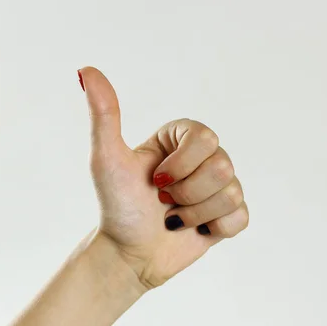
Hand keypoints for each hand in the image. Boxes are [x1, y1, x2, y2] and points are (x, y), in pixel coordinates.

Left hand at [79, 67, 248, 288]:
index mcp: (179, 140)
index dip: (182, 165)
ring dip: (194, 213)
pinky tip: (193, 230)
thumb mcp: (107, 159)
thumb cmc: (117, 206)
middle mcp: (202, 159)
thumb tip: (86, 70)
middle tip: (162, 201)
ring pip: (231, 192)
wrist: (128, 255)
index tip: (155, 180)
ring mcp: (218, 188)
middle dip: (186, 192)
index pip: (205, 138)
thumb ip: (104, 114)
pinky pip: (240, 216)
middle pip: (223, 165)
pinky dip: (213, 228)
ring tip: (173, 217)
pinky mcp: (227, 216)